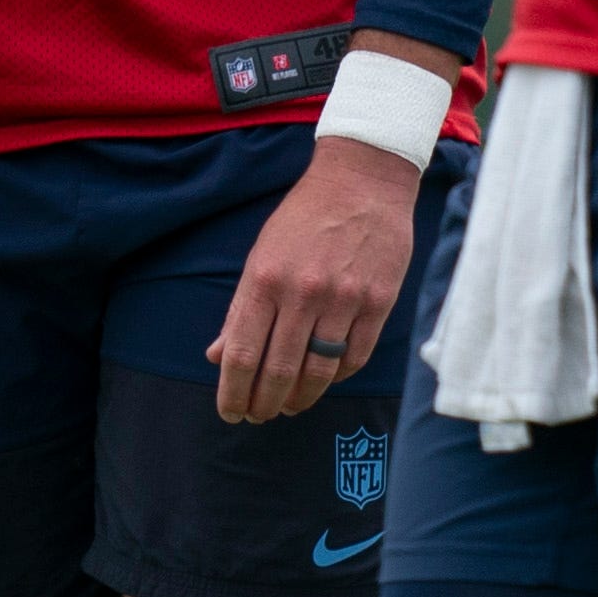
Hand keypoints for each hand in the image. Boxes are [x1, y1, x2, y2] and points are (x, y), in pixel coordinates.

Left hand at [206, 140, 419, 423]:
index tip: (230, 412)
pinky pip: (354, 357)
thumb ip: (241, 308)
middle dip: (264, 404)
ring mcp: (344, 299)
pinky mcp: (379, 302)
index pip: (241, 354)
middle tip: (258, 416)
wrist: (363, 181)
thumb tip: (218, 357)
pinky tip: (324, 381)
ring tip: (289, 407)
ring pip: (318, 373)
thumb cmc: (304, 218)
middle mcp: (303, 293)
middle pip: (279, 371)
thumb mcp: (261, 255)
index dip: (232, 392)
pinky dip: (336, 377)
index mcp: (265, 280)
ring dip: (299, 399)